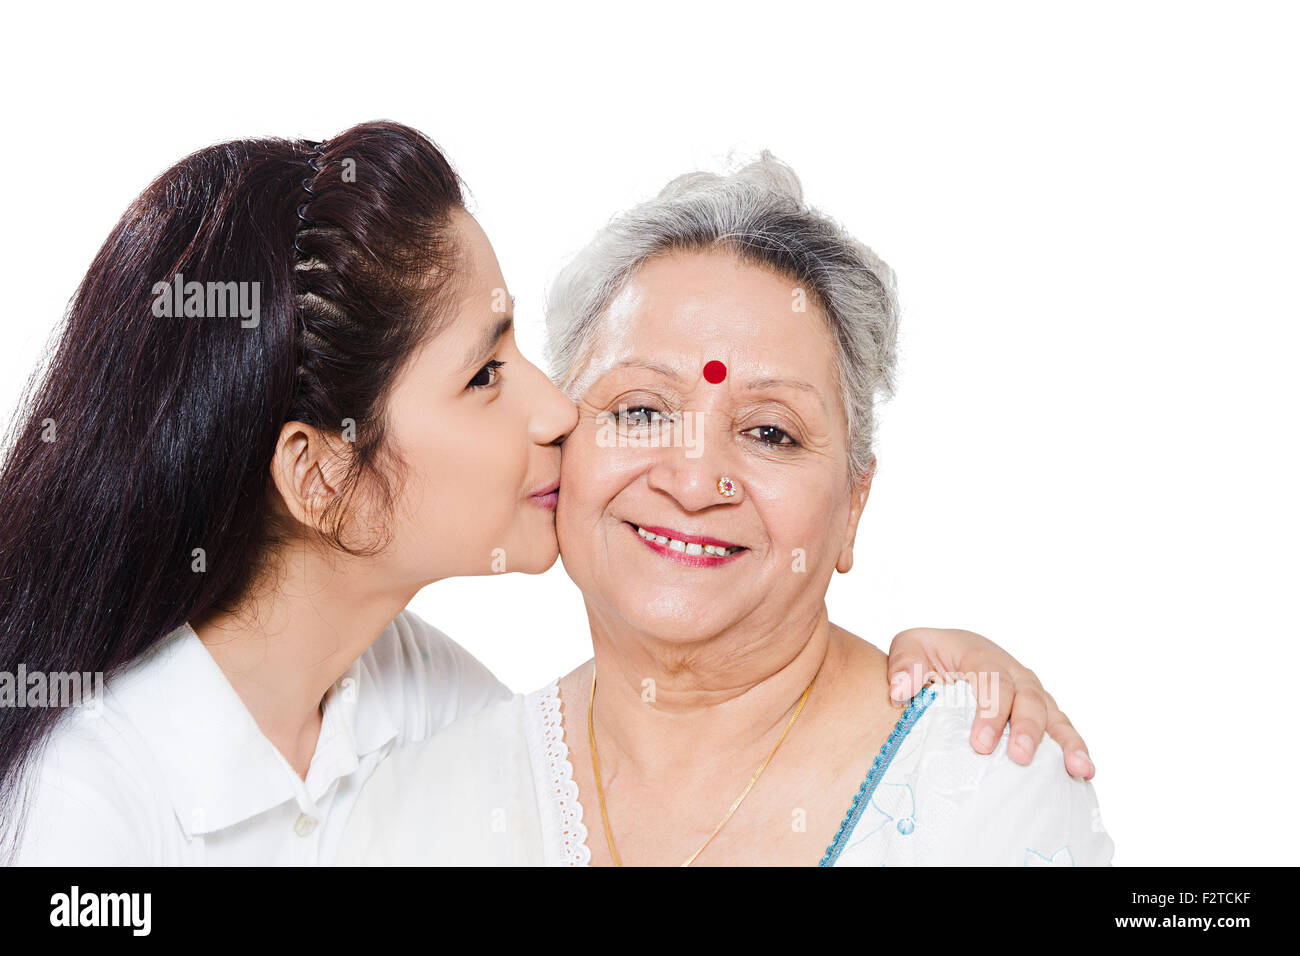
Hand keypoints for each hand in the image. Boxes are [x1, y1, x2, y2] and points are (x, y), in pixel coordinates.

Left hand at [885, 627, 1095, 779]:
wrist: (942, 657)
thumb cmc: (927, 656)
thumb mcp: (909, 647)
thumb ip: (904, 664)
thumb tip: (902, 690)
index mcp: (981, 655)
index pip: (992, 680)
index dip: (991, 711)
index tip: (980, 744)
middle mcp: (1013, 672)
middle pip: (1029, 698)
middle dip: (1027, 728)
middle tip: (1019, 758)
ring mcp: (1030, 693)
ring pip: (1054, 714)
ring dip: (1066, 741)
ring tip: (1077, 768)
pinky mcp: (1039, 714)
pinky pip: (1061, 729)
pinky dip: (1074, 748)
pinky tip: (1084, 773)